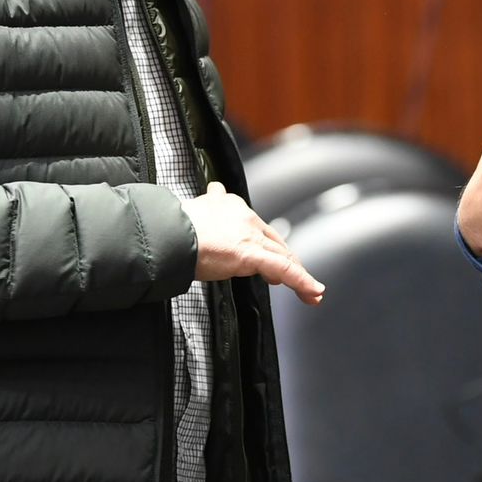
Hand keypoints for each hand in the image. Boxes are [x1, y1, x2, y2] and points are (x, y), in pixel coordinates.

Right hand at [183, 183, 324, 304]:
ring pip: (283, 257)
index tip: (271, 254)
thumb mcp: (199, 207)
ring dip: (300, 275)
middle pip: (275, 242)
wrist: (169, 233)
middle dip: (288, 260)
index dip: (268, 244)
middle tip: (298, 277)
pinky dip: (301, 281)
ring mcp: (250, 237)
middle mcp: (247, 219)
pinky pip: (283, 269)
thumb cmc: (176, 225)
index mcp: (234, 207)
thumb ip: (211, 201)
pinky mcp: (251, 255)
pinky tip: (313, 292)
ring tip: (310, 291)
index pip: (258, 228)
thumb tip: (214, 189)